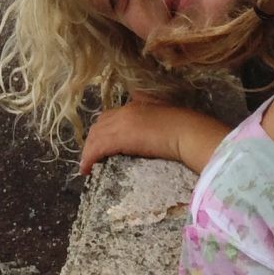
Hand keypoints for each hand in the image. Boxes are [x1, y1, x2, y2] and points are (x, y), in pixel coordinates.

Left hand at [77, 95, 225, 173]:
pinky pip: (97, 148)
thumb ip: (153, 123)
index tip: (100, 143)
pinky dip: (89, 158)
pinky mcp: (119, 137)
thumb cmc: (185, 129)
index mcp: (135, 106)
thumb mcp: (165, 120)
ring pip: (95, 136)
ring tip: (86, 166)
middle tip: (90, 156)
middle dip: (92, 140)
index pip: (110, 116)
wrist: (187, 133)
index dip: (103, 130)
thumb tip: (150, 135)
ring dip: (88, 151)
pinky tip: (86, 168)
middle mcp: (124, 111)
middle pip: (99, 125)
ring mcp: (120, 123)